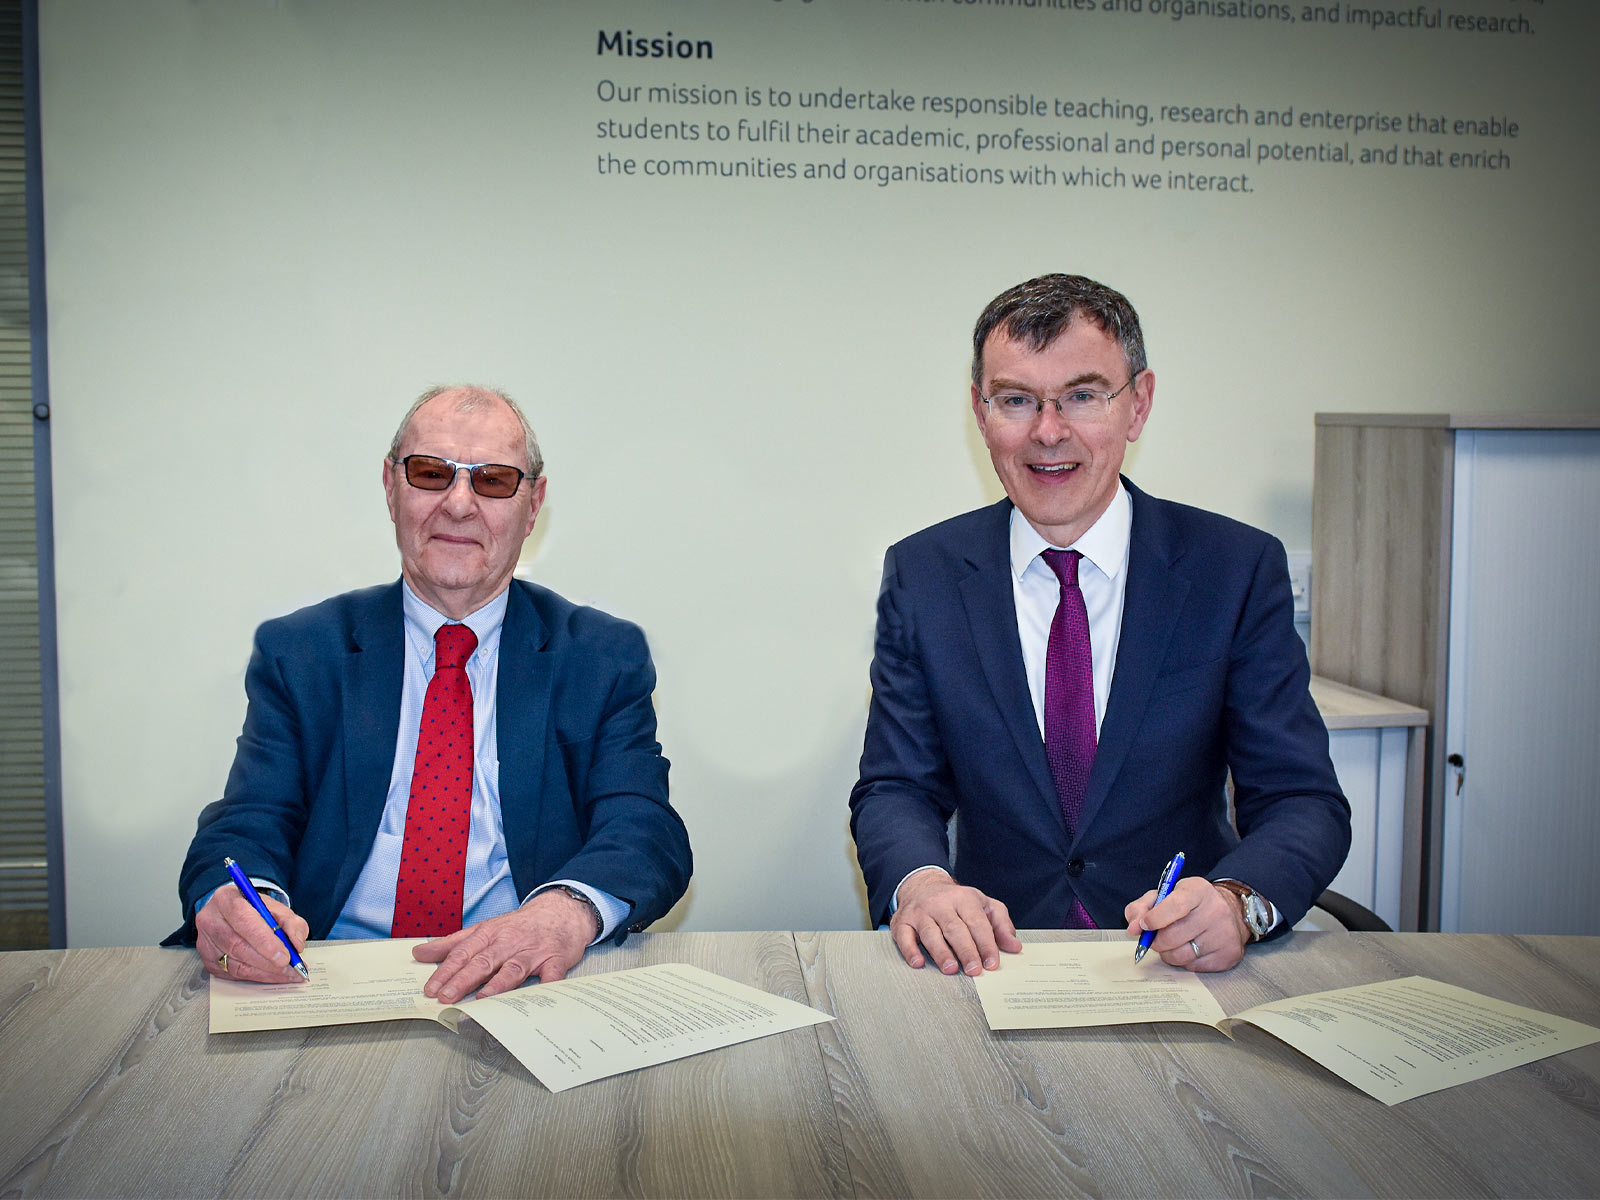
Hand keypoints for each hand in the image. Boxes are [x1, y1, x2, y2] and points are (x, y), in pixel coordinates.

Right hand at [195, 885, 308, 983]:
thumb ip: (291, 922)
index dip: (265, 940)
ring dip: (265, 971)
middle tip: (290, 967)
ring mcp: (206, 942)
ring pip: (235, 963)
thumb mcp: (276, 908)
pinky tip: (272, 975)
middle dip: (267, 960)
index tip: (285, 955)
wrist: (233, 913)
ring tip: (287, 973)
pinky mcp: (208, 960)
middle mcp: (211, 920)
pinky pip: (233, 974)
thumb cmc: (255, 910)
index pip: (244, 920)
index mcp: (227, 898)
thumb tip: (296, 944)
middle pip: (237, 945)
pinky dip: (256, 976)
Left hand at [413, 888, 597, 1002]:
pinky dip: (546, 985)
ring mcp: (532, 951)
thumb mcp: (483, 929)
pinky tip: (537, 998)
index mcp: (489, 934)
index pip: (463, 953)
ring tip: (482, 999)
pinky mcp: (556, 959)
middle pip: (484, 962)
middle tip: (446, 997)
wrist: (561, 912)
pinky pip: (551, 974)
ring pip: (513, 968)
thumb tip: (419, 953)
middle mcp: (509, 942)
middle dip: (463, 980)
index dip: (445, 971)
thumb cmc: (518, 926)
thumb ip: (451, 944)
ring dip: (497, 984)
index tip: (430, 989)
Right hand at [889, 869, 1021, 975]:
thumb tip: (1014, 947)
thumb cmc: (956, 902)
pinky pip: (904, 936)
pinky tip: (918, 962)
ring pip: (930, 932)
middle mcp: (940, 903)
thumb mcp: (984, 905)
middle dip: (966, 951)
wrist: (922, 885)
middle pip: (954, 928)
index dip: (986, 944)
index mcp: (964, 898)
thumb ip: (1001, 925)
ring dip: (941, 952)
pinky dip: (910, 950)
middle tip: (974, 970)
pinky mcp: (902, 921)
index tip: (992, 963)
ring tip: (951, 969)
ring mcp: (920, 912)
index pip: (977, 923)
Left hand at [1123, 877, 1248, 972]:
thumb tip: (1132, 928)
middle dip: (1156, 941)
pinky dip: (1185, 961)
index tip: (1143, 925)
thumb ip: (1142, 907)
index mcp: (1198, 890)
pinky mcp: (1228, 955)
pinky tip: (1191, 948)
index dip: (1154, 919)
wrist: (1230, 912)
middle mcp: (1215, 911)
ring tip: (1173, 942)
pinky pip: (1193, 967)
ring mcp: (1224, 935)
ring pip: (1180, 956)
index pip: (1174, 907)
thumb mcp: (1166, 895)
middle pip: (1172, 936)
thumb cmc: (1191, 904)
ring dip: (1168, 953)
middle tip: (1155, 937)